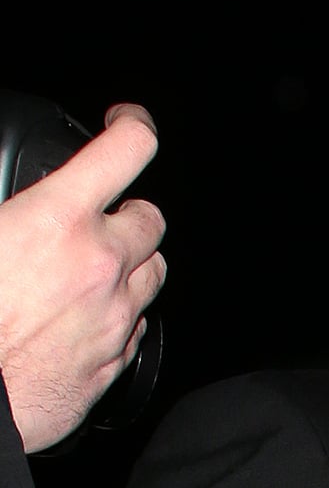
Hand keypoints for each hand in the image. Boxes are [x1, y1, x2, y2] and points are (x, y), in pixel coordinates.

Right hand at [0, 107, 165, 450]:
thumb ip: (9, 204)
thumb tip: (14, 207)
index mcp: (60, 219)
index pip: (128, 148)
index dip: (131, 125)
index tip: (124, 123)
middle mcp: (101, 265)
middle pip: (151, 219)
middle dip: (128, 211)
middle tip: (98, 215)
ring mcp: (114, 319)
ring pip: (154, 272)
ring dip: (133, 262)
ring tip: (96, 266)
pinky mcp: (114, 365)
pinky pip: (138, 327)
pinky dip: (121, 315)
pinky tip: (85, 318)